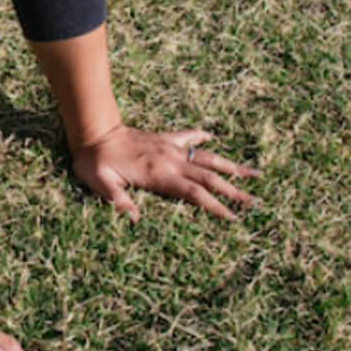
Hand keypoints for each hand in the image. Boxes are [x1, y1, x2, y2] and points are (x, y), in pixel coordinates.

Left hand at [72, 126, 258, 220]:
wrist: (94, 131)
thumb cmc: (95, 161)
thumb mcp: (101, 183)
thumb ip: (117, 200)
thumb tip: (133, 219)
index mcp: (159, 175)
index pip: (194, 193)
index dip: (214, 206)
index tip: (234, 218)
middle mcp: (171, 161)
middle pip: (209, 177)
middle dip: (234, 190)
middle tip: (256, 201)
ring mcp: (170, 148)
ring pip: (207, 157)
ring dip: (230, 166)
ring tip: (253, 172)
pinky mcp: (164, 139)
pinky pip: (187, 136)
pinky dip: (201, 136)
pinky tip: (212, 137)